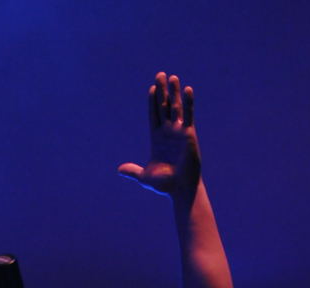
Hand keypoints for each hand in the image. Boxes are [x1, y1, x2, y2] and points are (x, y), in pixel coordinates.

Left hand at [118, 72, 200, 195]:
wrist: (180, 189)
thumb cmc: (164, 185)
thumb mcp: (144, 177)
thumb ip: (133, 170)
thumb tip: (119, 170)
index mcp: (156, 139)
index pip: (154, 115)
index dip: (153, 102)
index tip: (152, 88)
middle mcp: (168, 132)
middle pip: (164, 107)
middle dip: (163, 91)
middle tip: (160, 75)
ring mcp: (179, 132)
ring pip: (176, 108)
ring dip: (174, 92)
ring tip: (173, 77)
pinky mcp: (189, 134)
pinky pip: (189, 115)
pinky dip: (188, 103)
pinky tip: (187, 90)